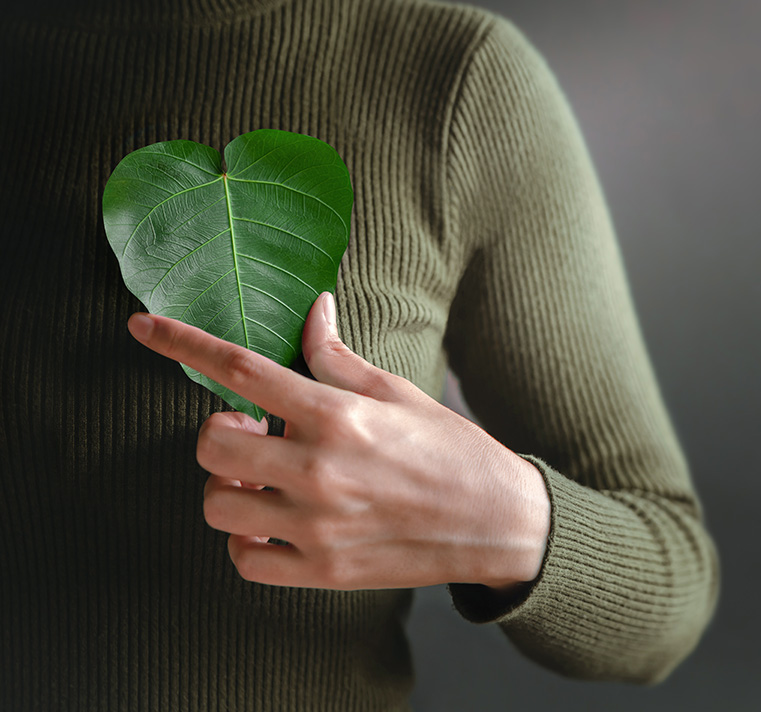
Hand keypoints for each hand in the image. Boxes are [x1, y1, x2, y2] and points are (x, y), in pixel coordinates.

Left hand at [126, 292, 549, 591]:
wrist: (495, 521)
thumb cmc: (449, 448)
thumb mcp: (397, 391)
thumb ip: (339, 357)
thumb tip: (313, 312)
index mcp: (337, 416)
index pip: (241, 369)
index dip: (182, 343)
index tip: (143, 327)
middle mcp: (318, 471)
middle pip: (211, 445)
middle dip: (217, 431)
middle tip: (249, 430)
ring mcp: (316, 527)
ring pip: (217, 506)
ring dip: (227, 485)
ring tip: (261, 477)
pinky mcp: (321, 571)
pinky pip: (244, 561)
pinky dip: (244, 540)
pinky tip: (271, 521)